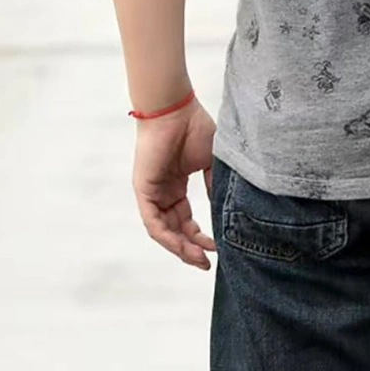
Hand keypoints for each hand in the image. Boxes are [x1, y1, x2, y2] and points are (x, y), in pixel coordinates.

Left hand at [132, 97, 217, 270]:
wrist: (176, 109)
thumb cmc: (195, 127)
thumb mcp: (212, 162)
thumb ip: (214, 185)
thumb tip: (225, 211)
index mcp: (177, 185)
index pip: (186, 220)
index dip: (200, 236)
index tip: (218, 247)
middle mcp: (163, 192)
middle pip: (176, 229)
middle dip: (192, 248)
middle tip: (208, 261)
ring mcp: (152, 193)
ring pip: (165, 231)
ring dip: (181, 248)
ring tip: (199, 259)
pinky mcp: (144, 191)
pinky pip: (153, 223)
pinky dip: (168, 237)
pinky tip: (184, 246)